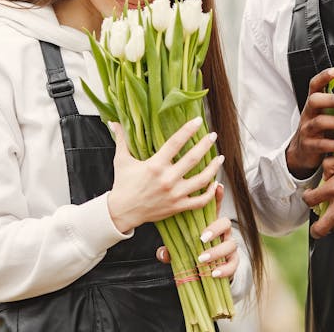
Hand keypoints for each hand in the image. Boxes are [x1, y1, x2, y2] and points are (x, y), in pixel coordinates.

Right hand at [106, 117, 223, 232]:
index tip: (198, 121)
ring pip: (201, 180)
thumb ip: (121, 139)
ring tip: (220, 158)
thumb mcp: (121, 160)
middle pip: (193, 159)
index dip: (188, 130)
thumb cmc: (123, 185)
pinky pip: (200, 201)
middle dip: (205, 145)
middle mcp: (167, 179)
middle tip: (213, 136)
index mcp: (155, 165)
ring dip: (213, 168)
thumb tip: (114, 122)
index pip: (175, 143)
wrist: (121, 212)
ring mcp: (174, 194)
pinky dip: (210, 192)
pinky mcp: (178, 206)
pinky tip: (215, 183)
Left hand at [155, 184, 238, 279]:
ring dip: (217, 251)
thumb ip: (172, 250)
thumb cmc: (192, 254)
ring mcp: (229, 247)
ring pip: (231, 244)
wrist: (204, 273)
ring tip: (202, 259)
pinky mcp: (233, 262)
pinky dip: (225, 269)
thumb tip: (163, 253)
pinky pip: (234, 263)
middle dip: (215, 229)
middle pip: (225, 223)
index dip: (217, 196)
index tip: (216, 187)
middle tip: (201, 238)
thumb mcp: (180, 249)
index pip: (214, 207)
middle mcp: (222, 233)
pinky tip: (213, 273)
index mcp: (209, 224)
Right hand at [286, 67, 333, 177]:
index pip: (314, 85)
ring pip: (321, 123)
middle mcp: (307, 114)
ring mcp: (307, 130)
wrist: (302, 152)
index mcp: (313, 103)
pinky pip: (324, 145)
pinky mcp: (310, 146)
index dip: (323, 77)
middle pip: (315, 101)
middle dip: (332, 100)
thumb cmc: (320, 129)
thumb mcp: (324, 113)